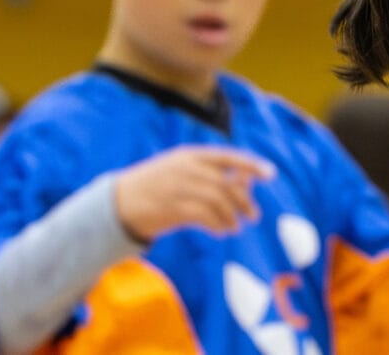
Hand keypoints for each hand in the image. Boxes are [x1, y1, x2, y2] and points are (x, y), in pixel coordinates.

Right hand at [113, 147, 275, 242]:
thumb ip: (211, 174)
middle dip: (244, 200)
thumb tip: (246, 183)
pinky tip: (222, 232)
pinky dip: (218, 224)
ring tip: (235, 227)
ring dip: (232, 216)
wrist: (117, 202)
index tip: (270, 174)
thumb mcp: (181, 170)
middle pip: (226, 183)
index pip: (228, 156)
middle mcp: (187, 169)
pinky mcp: (172, 208)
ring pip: (218, 200)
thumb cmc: (155, 186)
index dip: (251, 164)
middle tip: (254, 215)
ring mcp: (179, 188)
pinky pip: (205, 216)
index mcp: (190, 155)